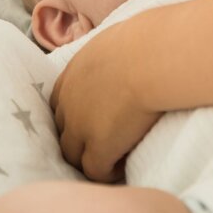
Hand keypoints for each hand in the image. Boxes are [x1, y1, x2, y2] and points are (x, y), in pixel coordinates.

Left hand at [51, 25, 160, 182]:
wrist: (151, 58)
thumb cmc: (146, 41)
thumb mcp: (117, 40)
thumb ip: (112, 53)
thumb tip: (131, 50)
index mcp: (72, 74)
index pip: (60, 104)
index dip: (74, 116)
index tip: (95, 120)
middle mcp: (69, 102)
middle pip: (63, 132)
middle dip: (78, 141)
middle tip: (103, 145)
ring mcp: (80, 127)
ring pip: (73, 156)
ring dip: (90, 160)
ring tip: (114, 160)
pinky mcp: (99, 147)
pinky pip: (95, 171)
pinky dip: (108, 172)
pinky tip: (125, 166)